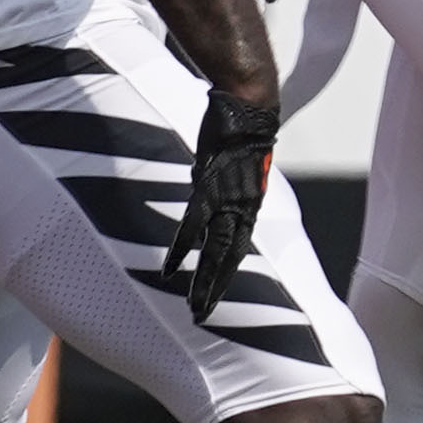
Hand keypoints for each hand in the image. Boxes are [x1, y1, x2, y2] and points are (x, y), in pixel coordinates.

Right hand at [169, 86, 284, 320]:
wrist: (250, 108)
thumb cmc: (239, 134)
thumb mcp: (233, 171)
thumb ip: (220, 193)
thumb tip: (205, 208)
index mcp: (248, 205)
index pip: (237, 249)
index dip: (226, 274)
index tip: (215, 296)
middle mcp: (242, 208)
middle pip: (230, 258)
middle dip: (217, 288)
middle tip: (204, 315)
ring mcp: (227, 200)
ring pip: (216, 250)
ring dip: (205, 280)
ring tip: (195, 305)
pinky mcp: (210, 188)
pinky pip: (194, 225)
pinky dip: (183, 249)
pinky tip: (171, 269)